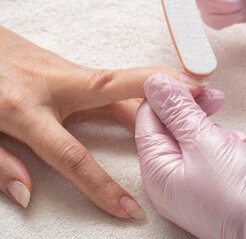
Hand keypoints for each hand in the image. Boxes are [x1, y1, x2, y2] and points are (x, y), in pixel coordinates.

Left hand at [0, 25, 200, 218]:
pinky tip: (159, 96)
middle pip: (116, 91)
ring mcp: (67, 72)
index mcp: (25, 110)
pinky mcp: (74, 68)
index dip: (101, 186)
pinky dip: (142, 89)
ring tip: (194, 98)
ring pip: (122, 84)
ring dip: (160, 91)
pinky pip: (115, 82)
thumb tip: (26, 194)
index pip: (72, 156)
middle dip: (160, 96)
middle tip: (198, 102)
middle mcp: (54, 86)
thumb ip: (0, 164)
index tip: (127, 207)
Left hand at [135, 73, 245, 237]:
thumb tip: (156, 86)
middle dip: (192, 109)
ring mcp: (187, 183)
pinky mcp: (207, 185)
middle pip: (170, 128)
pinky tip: (236, 146)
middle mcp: (167, 178)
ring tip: (231, 133)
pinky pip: (206, 154)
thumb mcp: (204, 141)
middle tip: (212, 97)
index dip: (166, 95)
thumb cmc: (236, 196)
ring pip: (191, 139)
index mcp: (156, 169)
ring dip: (210, 127)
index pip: (147, 119)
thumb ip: (177, 111)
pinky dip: (220, 144)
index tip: (187, 82)